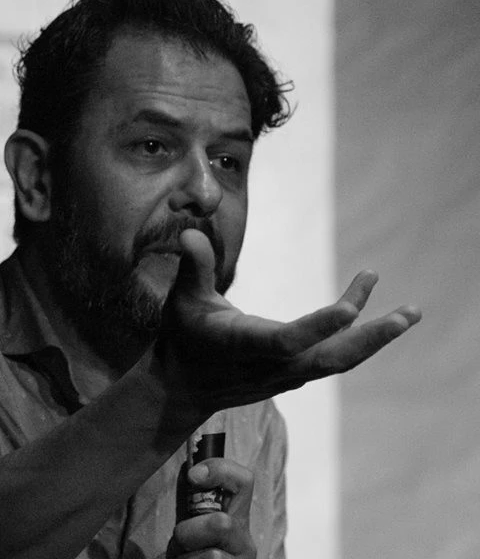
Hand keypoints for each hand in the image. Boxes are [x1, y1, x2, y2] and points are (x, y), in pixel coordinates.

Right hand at [156, 229, 420, 415]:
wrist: (185, 387)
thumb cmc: (183, 337)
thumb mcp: (182, 300)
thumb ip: (194, 267)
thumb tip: (190, 232)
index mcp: (244, 346)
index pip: (287, 341)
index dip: (318, 327)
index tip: (351, 309)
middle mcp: (272, 365)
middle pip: (330, 358)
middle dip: (371, 338)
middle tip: (408, 316)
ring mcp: (287, 373)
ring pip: (339, 358)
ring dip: (374, 336)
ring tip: (409, 313)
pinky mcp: (294, 371)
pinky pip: (332, 355)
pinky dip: (356, 336)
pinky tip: (372, 312)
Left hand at [166, 458, 255, 558]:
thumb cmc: (188, 551)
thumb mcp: (192, 522)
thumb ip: (196, 501)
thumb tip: (190, 470)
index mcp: (237, 517)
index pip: (244, 480)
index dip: (220, 470)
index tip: (192, 476)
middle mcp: (245, 540)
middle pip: (222, 524)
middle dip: (188, 533)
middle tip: (179, 542)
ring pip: (212, 557)